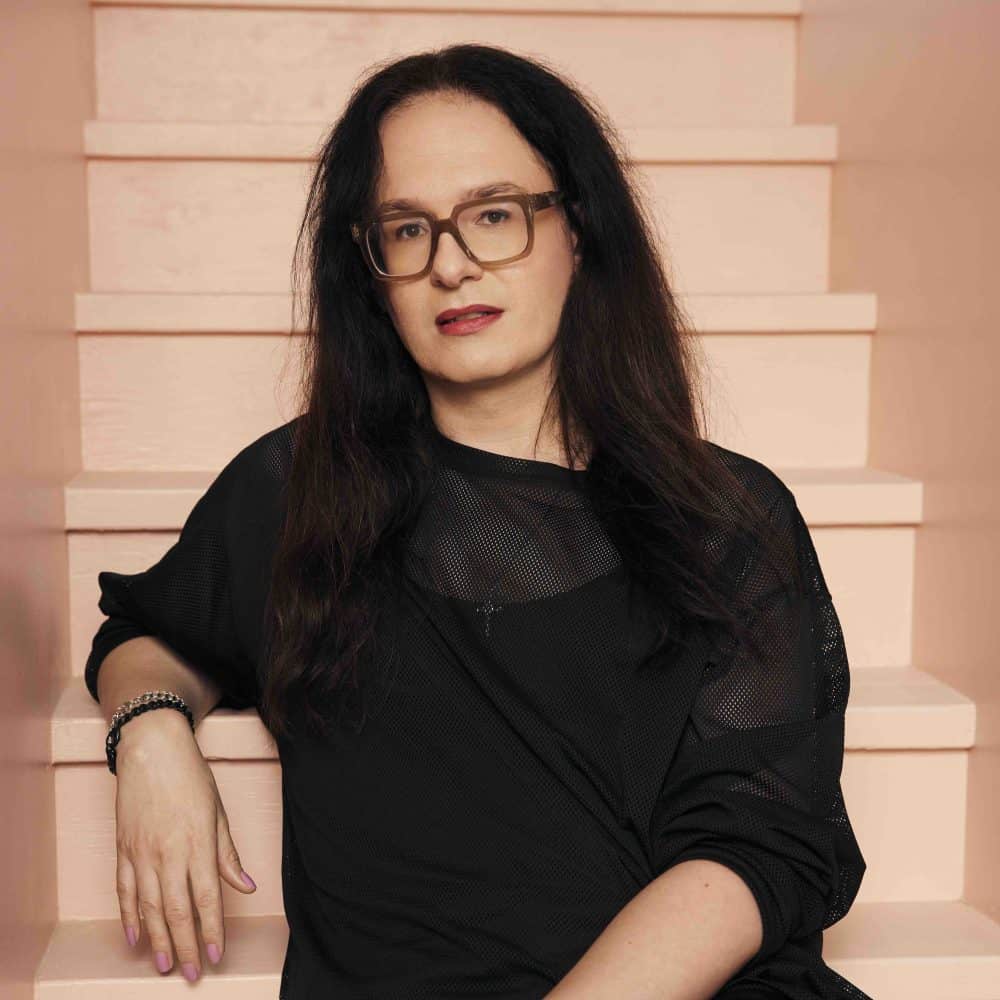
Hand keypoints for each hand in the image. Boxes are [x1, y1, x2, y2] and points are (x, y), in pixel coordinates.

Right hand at [112, 709, 256, 980]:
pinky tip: (135, 938)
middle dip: (186, 945)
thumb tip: (248, 886)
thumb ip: (228, 854)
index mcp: (198, 843)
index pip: (207, 898)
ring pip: (149, 908)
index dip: (212, 930)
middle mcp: (169, 853)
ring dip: (158, 940)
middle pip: (177, 911)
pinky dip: (129, 917)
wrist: (151, 750)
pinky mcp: (123, 850)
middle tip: (193, 973)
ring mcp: (142, 853)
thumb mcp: (218, 811)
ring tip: (166, 964)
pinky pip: (125, 892)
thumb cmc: (191, 776)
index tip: (217, 955)